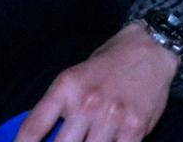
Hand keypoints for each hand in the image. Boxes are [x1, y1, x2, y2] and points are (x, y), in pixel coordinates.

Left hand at [15, 22, 176, 141]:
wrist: (149, 49)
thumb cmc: (107, 66)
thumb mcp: (73, 78)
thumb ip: (57, 109)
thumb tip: (37, 140)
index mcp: (65, 88)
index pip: (33, 128)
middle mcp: (86, 103)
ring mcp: (111, 117)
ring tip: (87, 140)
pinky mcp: (134, 129)